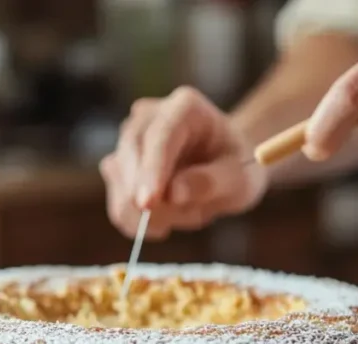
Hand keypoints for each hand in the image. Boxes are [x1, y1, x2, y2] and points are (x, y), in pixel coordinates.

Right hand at [100, 87, 267, 239]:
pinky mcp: (119, 168)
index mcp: (185, 107)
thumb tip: (173, 194)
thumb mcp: (240, 179)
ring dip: (154, 214)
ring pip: (121, 184)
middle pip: (130, 153)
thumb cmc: (238, 167)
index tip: (147, 204)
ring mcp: (129, 140)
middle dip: (147, 196)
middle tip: (183, 221)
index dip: (151, 170)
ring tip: (191, 210)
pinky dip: (140, 223)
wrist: (226, 167)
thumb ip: (210, 183)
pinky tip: (169, 219)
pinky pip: (118, 205)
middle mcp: (149, 116)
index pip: (160, 136)